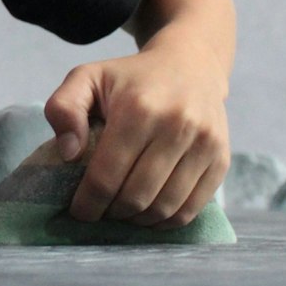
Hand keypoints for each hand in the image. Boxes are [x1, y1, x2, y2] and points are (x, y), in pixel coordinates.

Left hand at [43, 42, 229, 227]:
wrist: (192, 65)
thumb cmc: (131, 78)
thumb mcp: (87, 78)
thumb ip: (63, 109)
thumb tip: (69, 154)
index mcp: (138, 109)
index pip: (106, 177)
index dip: (88, 203)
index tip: (79, 210)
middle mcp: (177, 126)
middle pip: (136, 197)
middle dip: (111, 213)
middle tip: (101, 210)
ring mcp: (205, 144)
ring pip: (164, 209)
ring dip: (138, 220)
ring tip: (123, 211)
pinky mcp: (221, 160)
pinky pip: (191, 209)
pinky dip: (166, 220)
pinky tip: (149, 211)